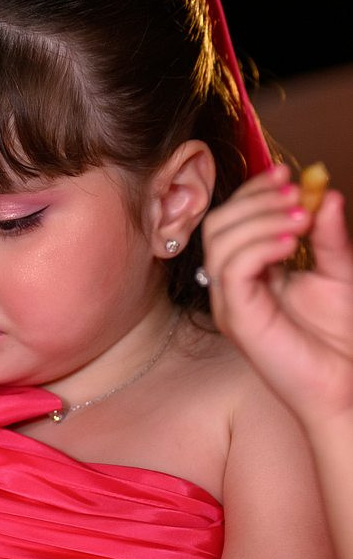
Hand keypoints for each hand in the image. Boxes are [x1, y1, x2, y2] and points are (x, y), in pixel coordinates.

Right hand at [201, 164, 352, 428]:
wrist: (347, 385)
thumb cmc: (341, 337)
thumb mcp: (340, 271)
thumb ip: (328, 234)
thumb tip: (324, 192)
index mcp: (249, 271)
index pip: (232, 218)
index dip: (254, 190)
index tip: (287, 173)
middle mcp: (232, 285)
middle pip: (218, 223)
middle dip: (255, 199)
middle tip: (295, 193)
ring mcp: (230, 302)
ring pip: (220, 241)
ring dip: (260, 219)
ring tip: (300, 219)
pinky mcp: (237, 318)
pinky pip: (232, 268)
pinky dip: (259, 246)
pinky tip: (291, 244)